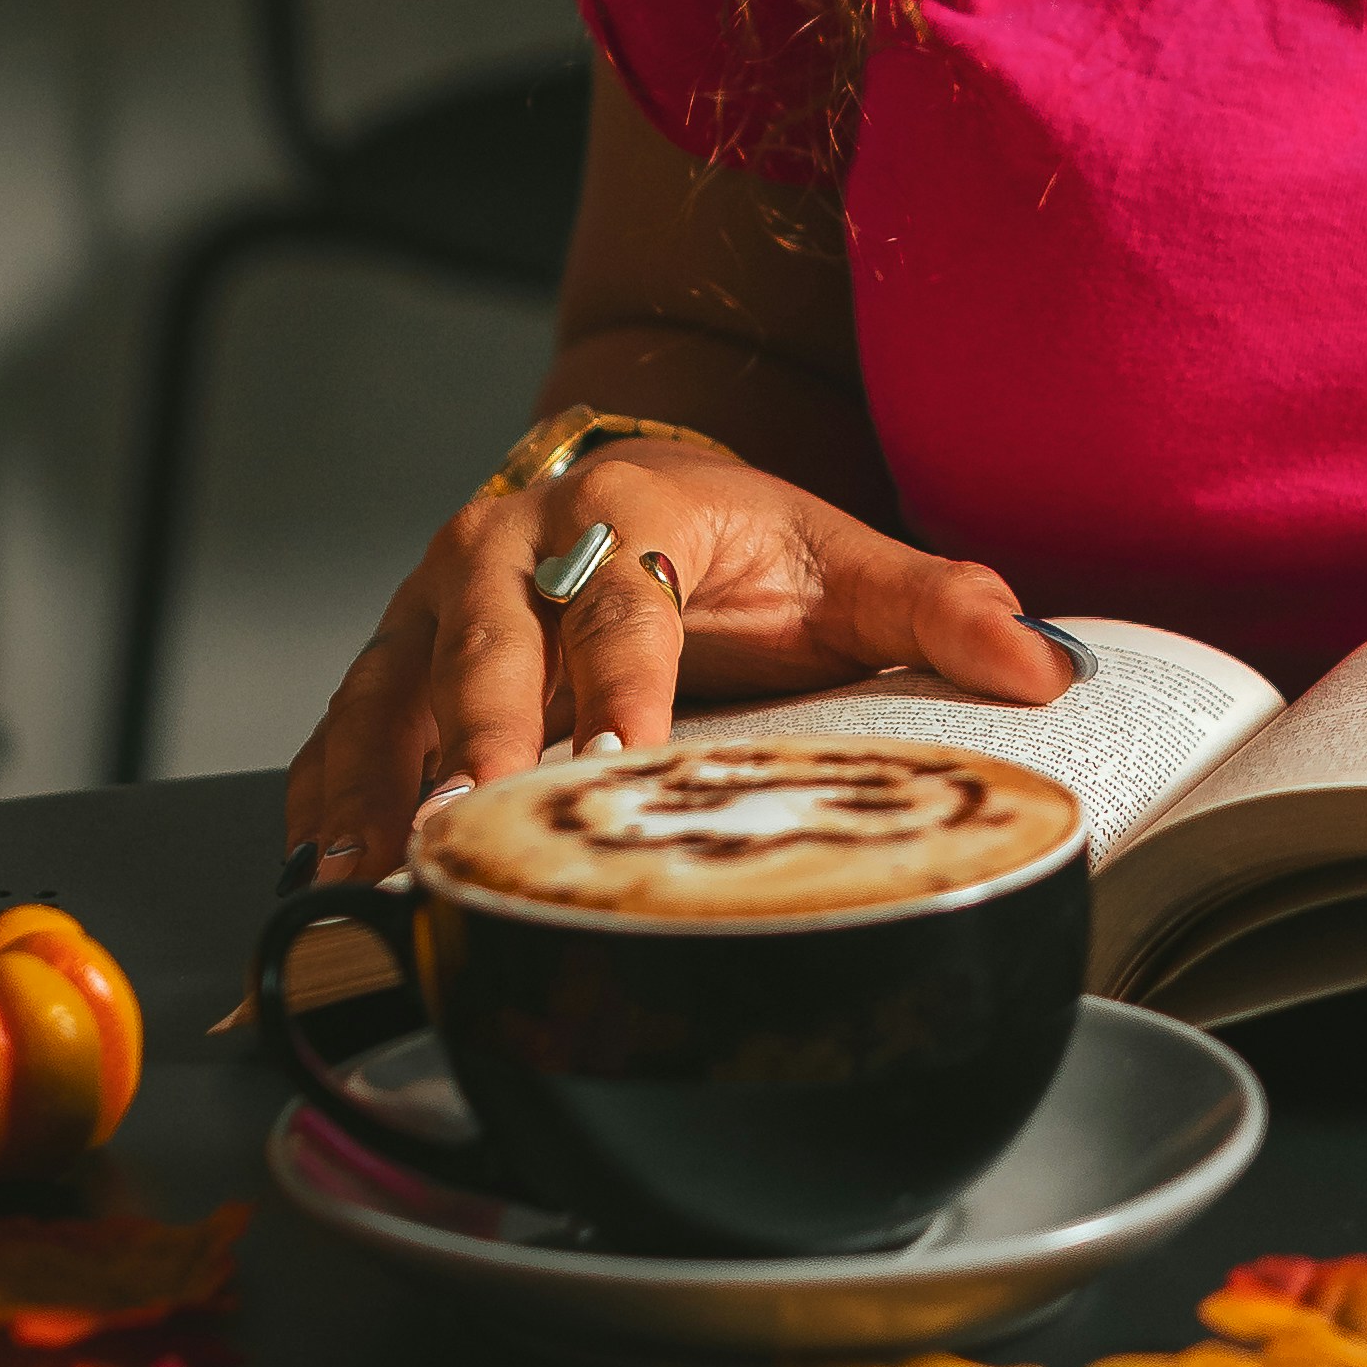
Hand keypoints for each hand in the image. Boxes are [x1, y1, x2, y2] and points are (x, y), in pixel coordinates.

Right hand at [282, 438, 1073, 879]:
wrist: (642, 485)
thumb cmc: (746, 545)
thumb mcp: (845, 561)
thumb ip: (940, 605)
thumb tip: (1043, 665)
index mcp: (624, 515)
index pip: (624, 610)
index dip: (617, 689)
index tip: (613, 764)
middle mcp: (509, 546)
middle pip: (487, 647)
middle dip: (476, 741)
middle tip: (472, 830)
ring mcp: (435, 599)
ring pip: (396, 690)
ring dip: (384, 786)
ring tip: (375, 882)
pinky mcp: (392, 653)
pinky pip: (345, 726)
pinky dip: (331, 798)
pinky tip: (322, 877)